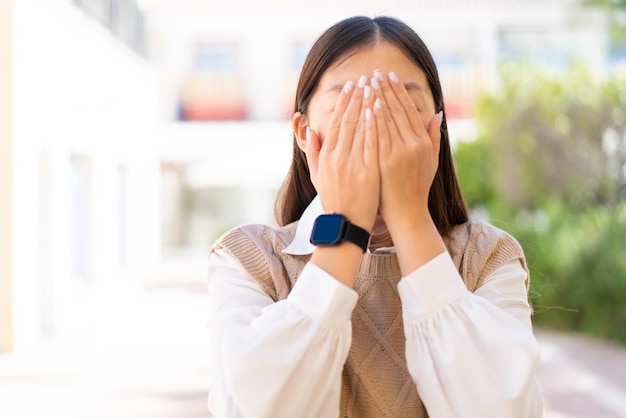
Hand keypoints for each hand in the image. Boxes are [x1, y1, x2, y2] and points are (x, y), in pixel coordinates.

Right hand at [305, 76, 378, 231]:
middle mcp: (337, 157)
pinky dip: (373, 125)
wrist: (346, 224)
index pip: (336, 122)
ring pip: (359, 127)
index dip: (343, 102)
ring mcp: (352, 164)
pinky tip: (378, 109)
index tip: (351, 87)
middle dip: (356, 97)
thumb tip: (310, 131)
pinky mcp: (367, 172)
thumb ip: (313, 153)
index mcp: (326, 156)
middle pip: (348, 120)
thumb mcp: (317, 177)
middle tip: (365, 78)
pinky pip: (370, 143)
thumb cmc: (334, 200)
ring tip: (374, 87)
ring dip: (366, 104)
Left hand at [371, 70, 442, 228]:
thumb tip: (437, 113)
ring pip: (387, 119)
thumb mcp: (431, 161)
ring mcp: (399, 152)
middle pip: (397, 110)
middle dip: (385, 89)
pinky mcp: (386, 161)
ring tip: (368, 82)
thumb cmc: (417, 188)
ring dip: (377, 98)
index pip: (408, 110)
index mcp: (422, 142)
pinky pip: (380, 135)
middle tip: (375, 73)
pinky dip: (375, 118)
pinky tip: (369, 104)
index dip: (399, 92)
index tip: (390, 77)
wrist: (407, 213)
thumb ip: (434, 136)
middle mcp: (413, 144)